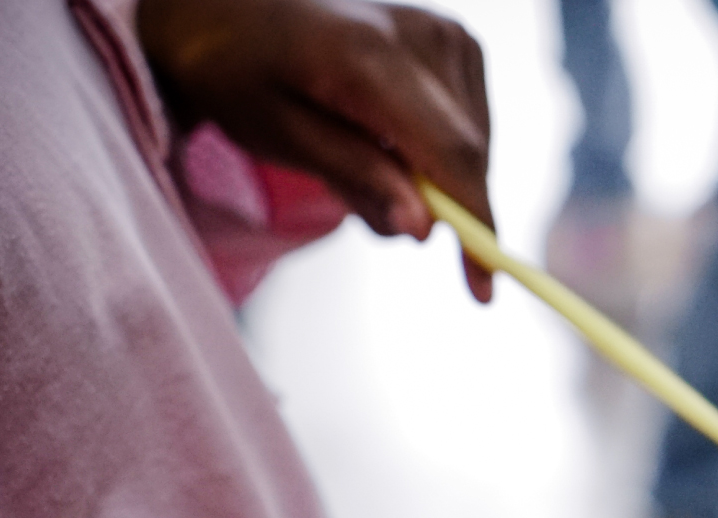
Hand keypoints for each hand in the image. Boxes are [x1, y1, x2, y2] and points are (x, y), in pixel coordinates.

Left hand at [137, 0, 494, 299]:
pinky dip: (435, 152)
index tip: (482, 289)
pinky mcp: (455, 39)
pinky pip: (470, 123)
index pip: (451, 153)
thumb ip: (357, 178)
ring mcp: (445, 31)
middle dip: (439, 206)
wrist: (235, 7)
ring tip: (361, 161)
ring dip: (433, 180)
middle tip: (373, 214)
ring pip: (474, 145)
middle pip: (469, 154)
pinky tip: (386, 137)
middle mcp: (421, 35)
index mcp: (370, 56)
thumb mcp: (279, 136)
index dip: (475, 225)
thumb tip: (425, 228)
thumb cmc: (240, 73)